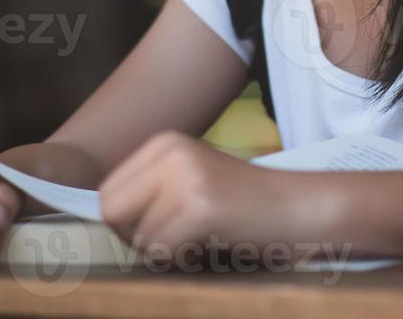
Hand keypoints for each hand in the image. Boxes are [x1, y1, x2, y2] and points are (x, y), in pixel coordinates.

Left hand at [98, 131, 313, 257]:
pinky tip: (209, 245)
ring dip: (165, 251)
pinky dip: (182, 259)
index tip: (157, 231)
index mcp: (163, 142)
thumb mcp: (190, 178)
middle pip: (112, 211)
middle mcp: (170, 153)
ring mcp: (185, 178)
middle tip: (172, 242)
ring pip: (139, 237)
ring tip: (201, 238)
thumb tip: (105, 216)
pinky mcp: (200, 207)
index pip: (108, 192)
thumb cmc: (244, 203)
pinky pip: (163, 251)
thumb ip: (151, 190)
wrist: (297, 206)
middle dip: (135, 236)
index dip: (125, 222)